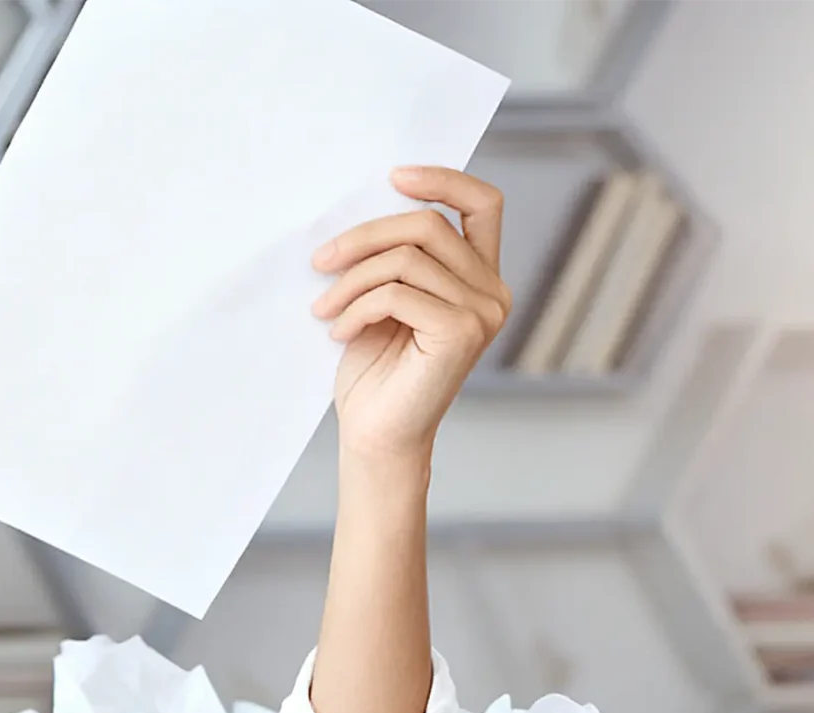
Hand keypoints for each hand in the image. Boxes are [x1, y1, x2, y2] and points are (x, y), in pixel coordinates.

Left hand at [312, 166, 509, 470]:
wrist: (376, 434)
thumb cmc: (375, 370)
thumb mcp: (384, 296)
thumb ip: (394, 253)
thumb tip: (365, 203)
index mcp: (479, 277)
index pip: (483, 204)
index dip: (443, 179)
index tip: (393, 178)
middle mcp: (493, 292)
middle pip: (428, 224)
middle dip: (364, 236)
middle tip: (321, 261)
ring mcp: (482, 313)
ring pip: (405, 257)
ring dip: (352, 278)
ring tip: (325, 307)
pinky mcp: (460, 333)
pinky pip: (397, 293)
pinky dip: (356, 306)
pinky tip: (339, 330)